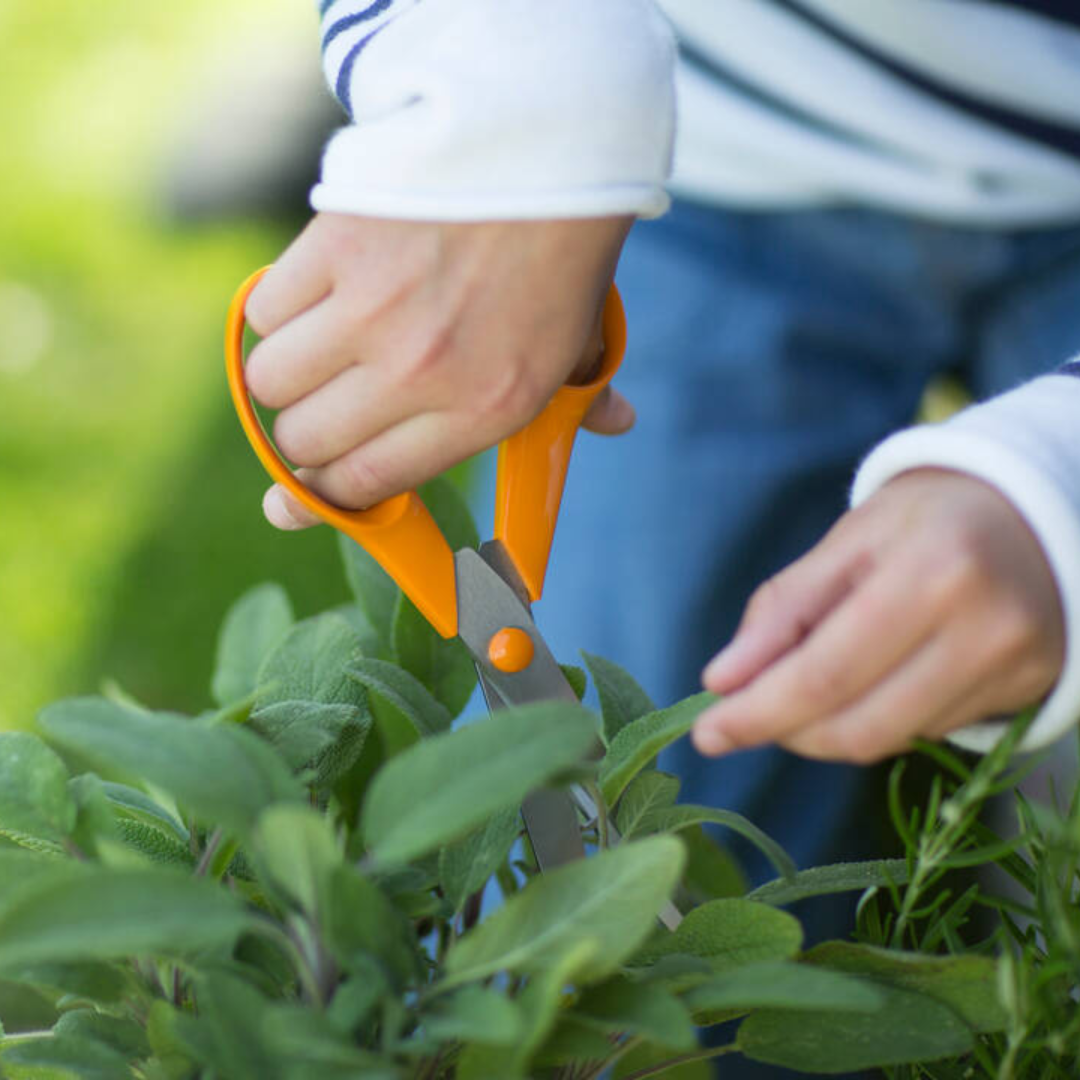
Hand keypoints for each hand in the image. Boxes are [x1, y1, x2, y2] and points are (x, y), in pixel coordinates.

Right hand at [243, 212, 633, 527]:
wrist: (542, 149)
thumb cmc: (558, 256)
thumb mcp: (582, 339)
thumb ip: (584, 396)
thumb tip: (617, 424)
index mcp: (482, 410)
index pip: (366, 481)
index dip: (324, 495)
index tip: (307, 491)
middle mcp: (419, 373)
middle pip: (303, 441)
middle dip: (303, 435)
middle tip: (323, 407)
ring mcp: (372, 312)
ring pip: (267, 381)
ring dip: (282, 374)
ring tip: (315, 350)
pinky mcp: (335, 250)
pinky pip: (264, 310)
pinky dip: (277, 309)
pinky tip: (312, 295)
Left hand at [693, 469, 1065, 763]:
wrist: (1031, 519)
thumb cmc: (923, 521)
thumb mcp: (847, 542)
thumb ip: (784, 610)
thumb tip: (722, 680)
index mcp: (934, 572)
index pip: (828, 672)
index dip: (760, 712)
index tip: (707, 732)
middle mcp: (984, 631)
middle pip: (857, 724)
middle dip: (783, 730)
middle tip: (735, 721)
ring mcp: (1012, 672)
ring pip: (887, 741)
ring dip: (820, 732)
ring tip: (791, 697)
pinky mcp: (1024, 696)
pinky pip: (921, 733)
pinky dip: (870, 720)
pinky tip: (860, 686)